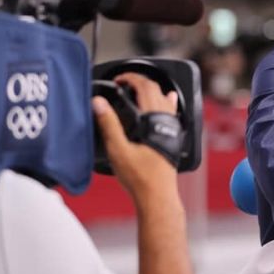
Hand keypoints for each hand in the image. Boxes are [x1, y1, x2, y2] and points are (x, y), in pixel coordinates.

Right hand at [92, 73, 178, 201]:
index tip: (119, 79)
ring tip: (137, 90)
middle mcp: (166, 120)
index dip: (131, 77)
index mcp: (154, 119)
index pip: (145, 86)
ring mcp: (173, 128)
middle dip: (139, 81)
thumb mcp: (118, 150)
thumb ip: (108, 124)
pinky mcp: (174, 137)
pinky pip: (172, 112)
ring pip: (164, 99)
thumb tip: (99, 103)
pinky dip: (167, 101)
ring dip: (151, 90)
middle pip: (155, 89)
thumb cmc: (140, 178)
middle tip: (123, 83)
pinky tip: (168, 100)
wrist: (157, 196)